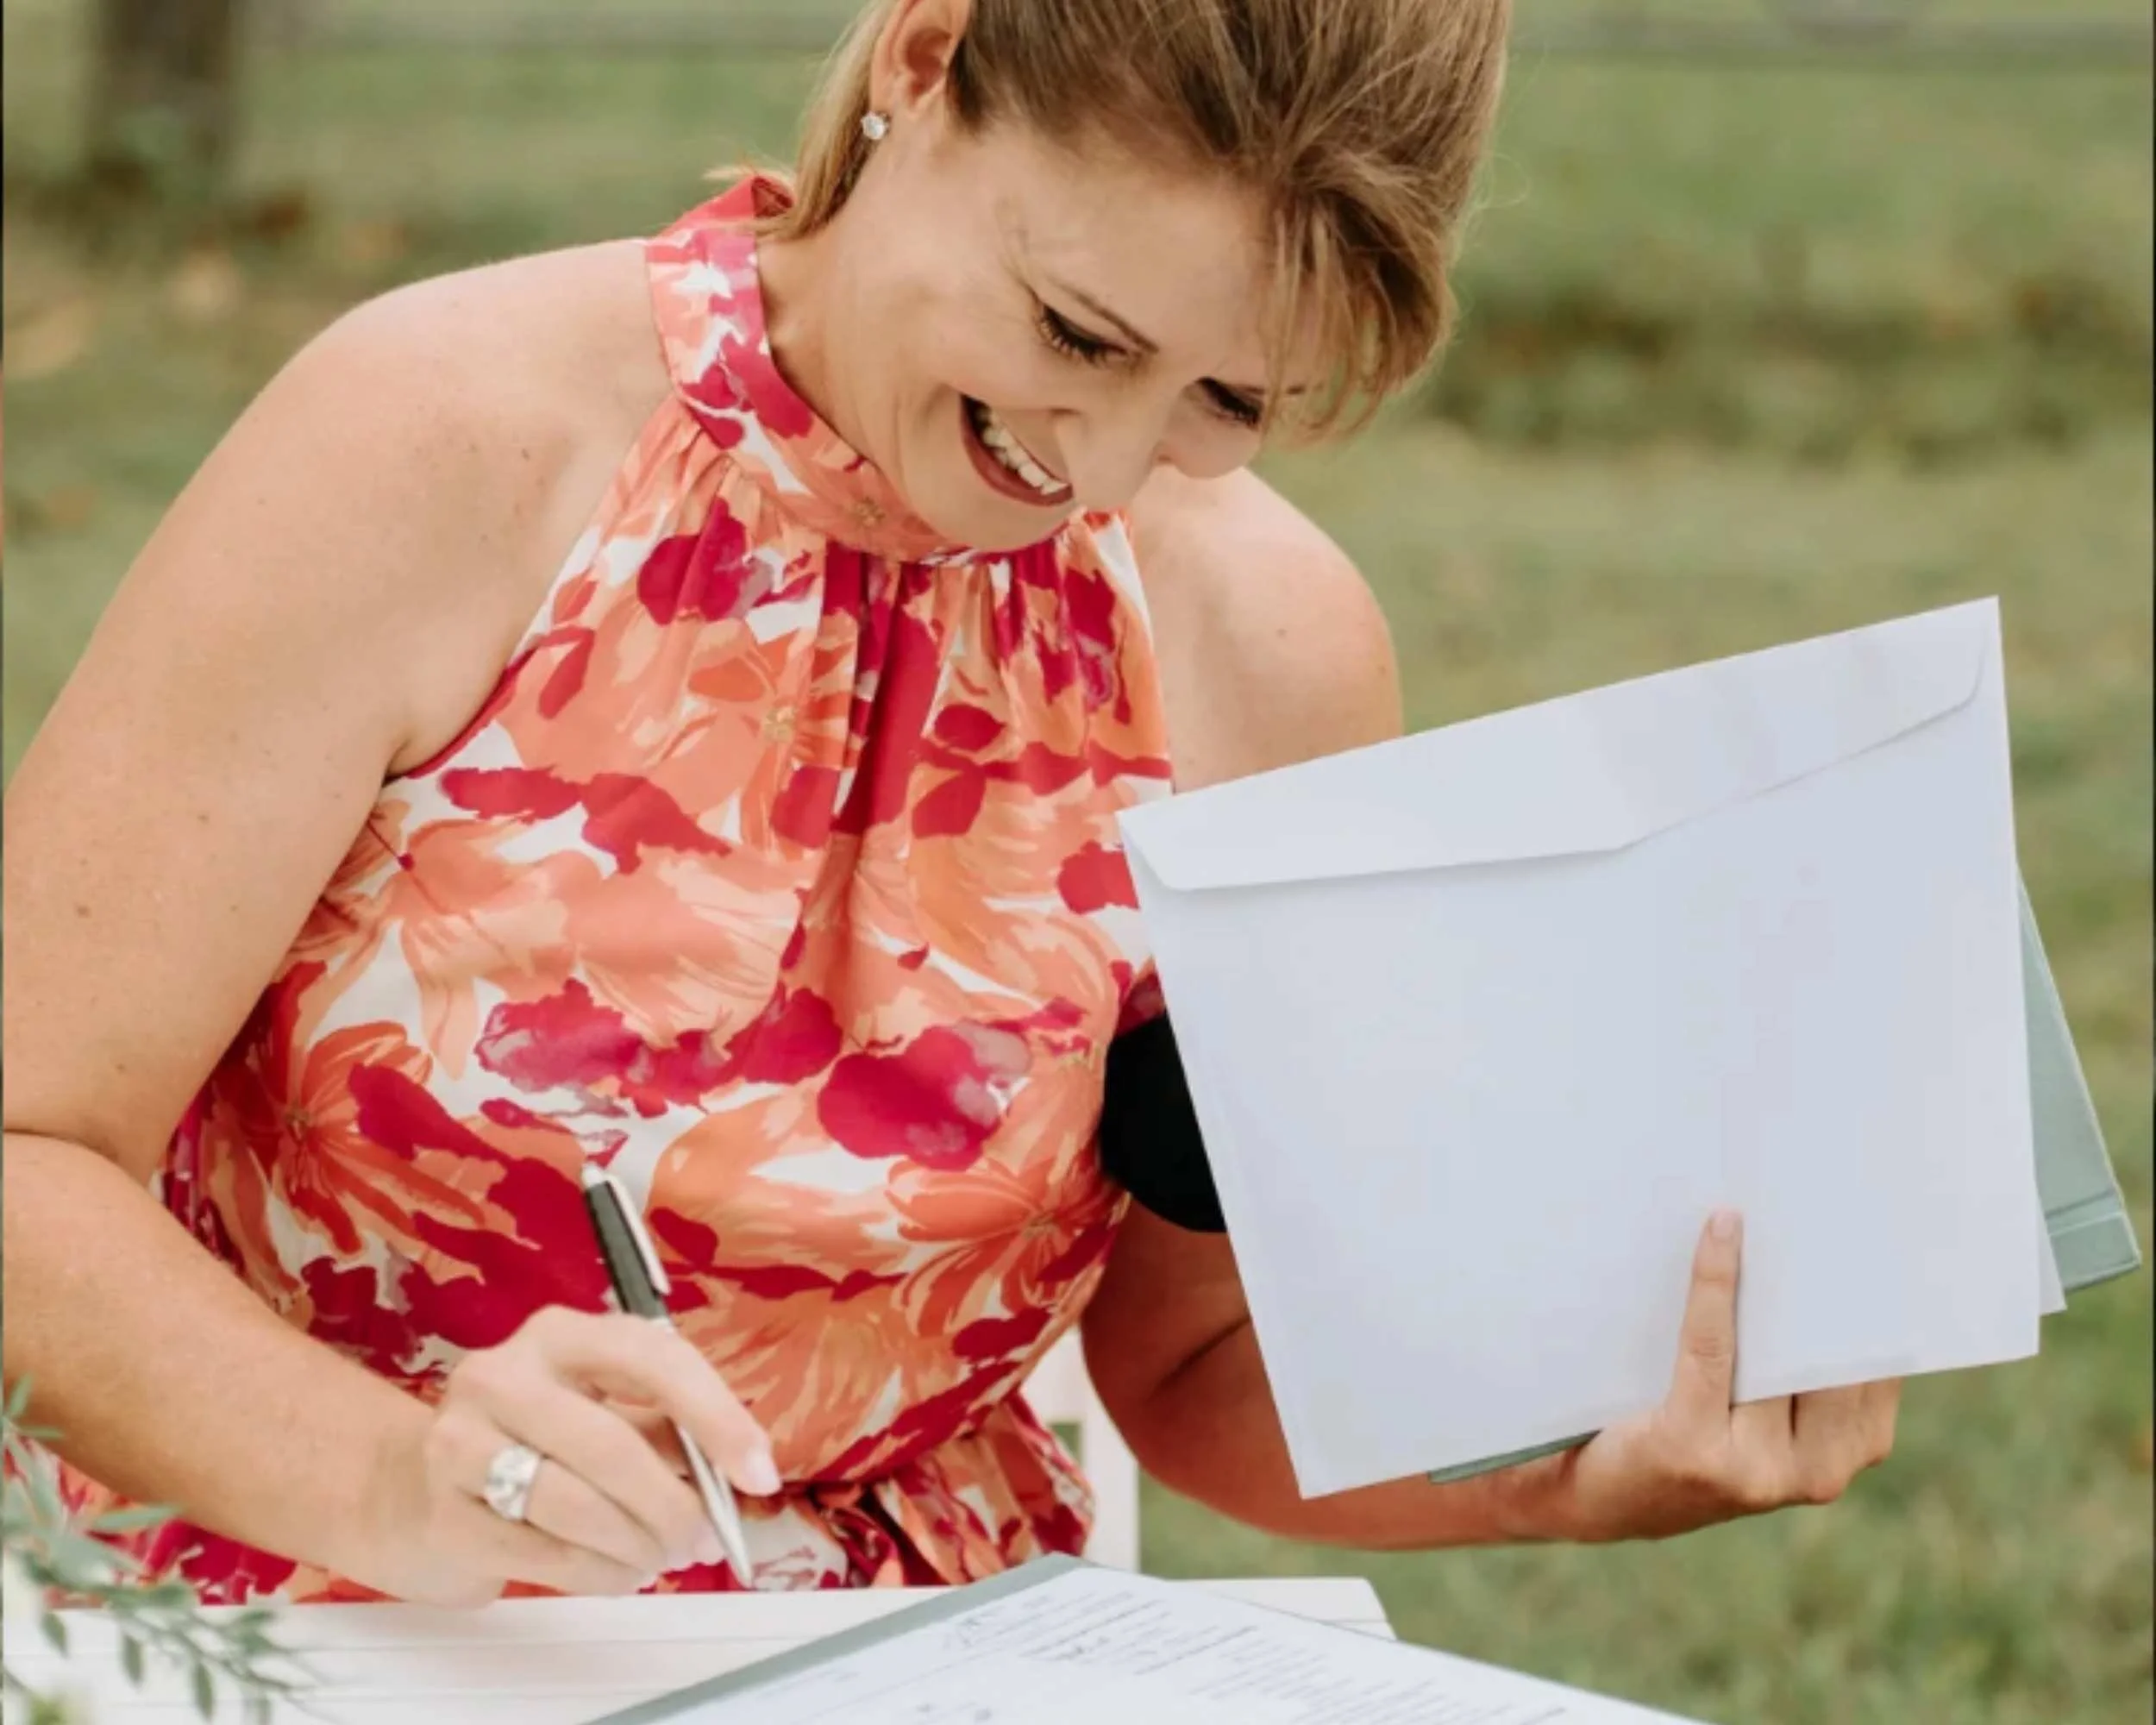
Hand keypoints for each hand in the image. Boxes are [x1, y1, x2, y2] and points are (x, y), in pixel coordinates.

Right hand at [351, 1307, 779, 1605]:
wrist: (415, 1485)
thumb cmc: (539, 1442)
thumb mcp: (606, 1409)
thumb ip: (669, 1429)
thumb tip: (744, 1473)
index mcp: (561, 1334)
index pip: (652, 1360)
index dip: (716, 1417)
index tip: (759, 1473)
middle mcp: (503, 1374)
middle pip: (610, 1446)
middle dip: (674, 1506)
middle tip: (704, 1538)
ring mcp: (459, 1441)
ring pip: (576, 1506)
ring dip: (638, 1546)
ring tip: (661, 1557)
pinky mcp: (443, 1512)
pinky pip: (543, 1555)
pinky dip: (599, 1573)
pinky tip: (618, 1571)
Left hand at [1527, 1211, 1900, 1542]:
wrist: (1593, 1500)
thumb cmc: (1685, 1429)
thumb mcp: (1762, 1407)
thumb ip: (1801, 1359)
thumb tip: (1826, 1253)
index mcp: (1854, 1452)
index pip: (1878, 1360)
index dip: (1873, 1294)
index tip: (1873, 1228)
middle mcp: (1820, 1472)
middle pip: (1833, 1352)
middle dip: (1826, 1279)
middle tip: (1820, 1200)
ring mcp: (1758, 1470)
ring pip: (1777, 1348)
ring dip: (1771, 1271)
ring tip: (1768, 1207)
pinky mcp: (1695, 1448)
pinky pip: (1714, 1344)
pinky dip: (1716, 1279)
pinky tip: (1718, 1231)